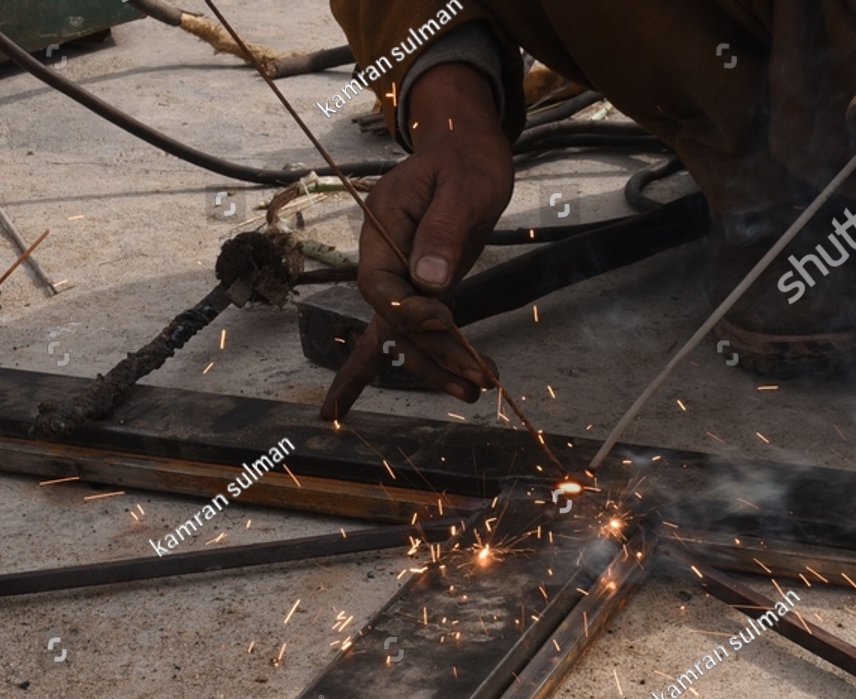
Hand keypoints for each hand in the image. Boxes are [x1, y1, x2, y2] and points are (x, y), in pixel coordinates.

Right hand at [320, 63, 514, 419]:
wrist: (466, 150)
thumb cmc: (465, 160)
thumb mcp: (462, 187)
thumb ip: (443, 232)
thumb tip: (430, 283)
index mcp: (381, 228)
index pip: (379, 285)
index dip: (407, 310)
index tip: (446, 320)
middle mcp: (383, 258)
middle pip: (391, 320)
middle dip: (428, 355)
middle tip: (472, 383)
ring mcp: (400, 274)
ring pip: (405, 332)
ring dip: (436, 366)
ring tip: (476, 391)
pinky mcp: (420, 286)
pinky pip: (420, 328)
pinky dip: (439, 356)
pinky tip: (466, 380)